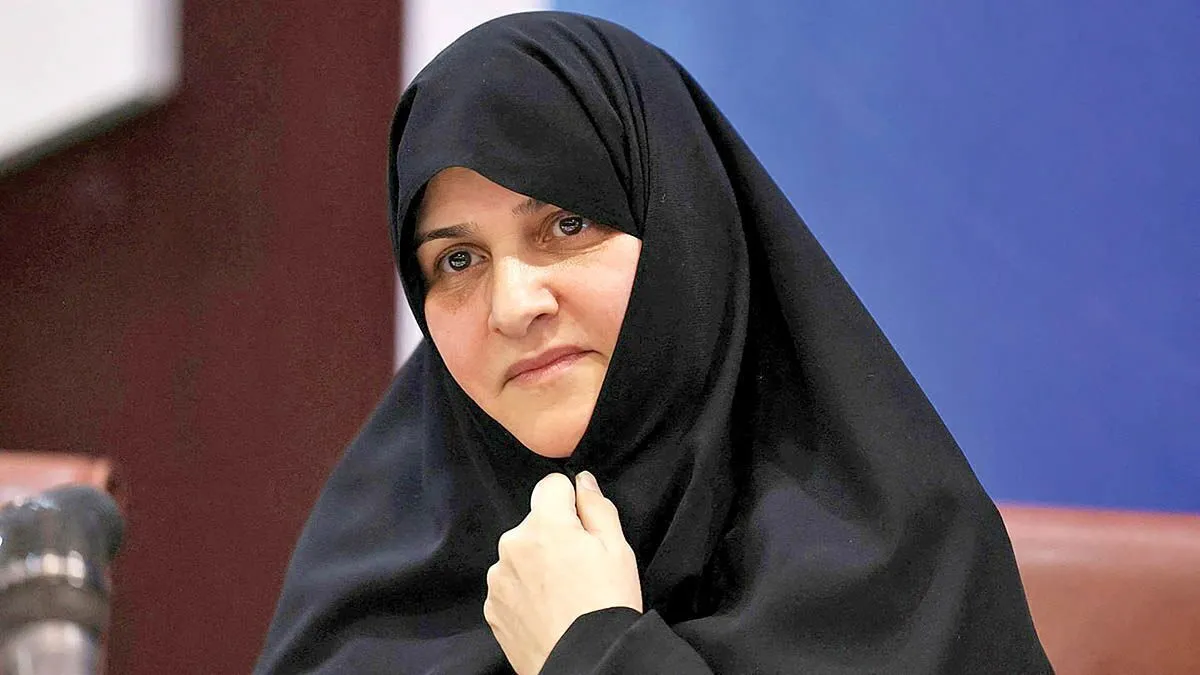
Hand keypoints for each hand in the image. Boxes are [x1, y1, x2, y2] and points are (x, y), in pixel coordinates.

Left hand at [485, 471, 642, 674]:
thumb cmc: (606, 605)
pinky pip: (509, 585)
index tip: (583, 529)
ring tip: (563, 594)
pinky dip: (525, 592)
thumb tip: (582, 482)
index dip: (571, 502)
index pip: (551, 485)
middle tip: (579, 569)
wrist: (586, 662)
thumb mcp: (617, 549)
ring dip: (536, 565)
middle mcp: (512, 546)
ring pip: (520, 554)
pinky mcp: (492, 606)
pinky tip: (547, 610)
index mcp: (544, 525)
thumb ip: (596, 506)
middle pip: (535, 523)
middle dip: (554, 536)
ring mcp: (498, 578)